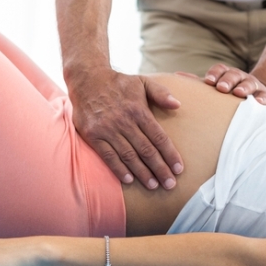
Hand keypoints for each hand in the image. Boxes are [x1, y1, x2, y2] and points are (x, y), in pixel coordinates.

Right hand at [69, 68, 182, 189]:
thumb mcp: (142, 81)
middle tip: (170, 184)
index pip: (158, 137)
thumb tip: (178, 105)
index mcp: (138, 110)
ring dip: (142, 173)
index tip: (179, 169)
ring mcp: (107, 129)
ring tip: (153, 186)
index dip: (170, 154)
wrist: (87, 79)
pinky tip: (129, 179)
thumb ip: (161, 93)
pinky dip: (119, 169)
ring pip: (128, 156)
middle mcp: (124, 121)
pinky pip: (108, 156)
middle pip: (146, 150)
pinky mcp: (93, 135)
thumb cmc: (118, 83)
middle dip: (160, 169)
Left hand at [203, 64, 265, 104]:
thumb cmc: (229, 95)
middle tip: (221, 88)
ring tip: (239, 93)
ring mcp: (254, 87)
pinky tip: (259, 103)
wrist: (256, 99)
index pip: (220, 69)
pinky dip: (262, 99)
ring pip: (250, 83)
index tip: (208, 81)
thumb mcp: (214, 87)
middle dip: (227, 80)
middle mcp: (240, 78)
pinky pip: (265, 97)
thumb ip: (197, 83)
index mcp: (227, 75)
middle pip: (234, 75)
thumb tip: (175, 75)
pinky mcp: (265, 98)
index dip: (214, 73)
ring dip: (244, 87)